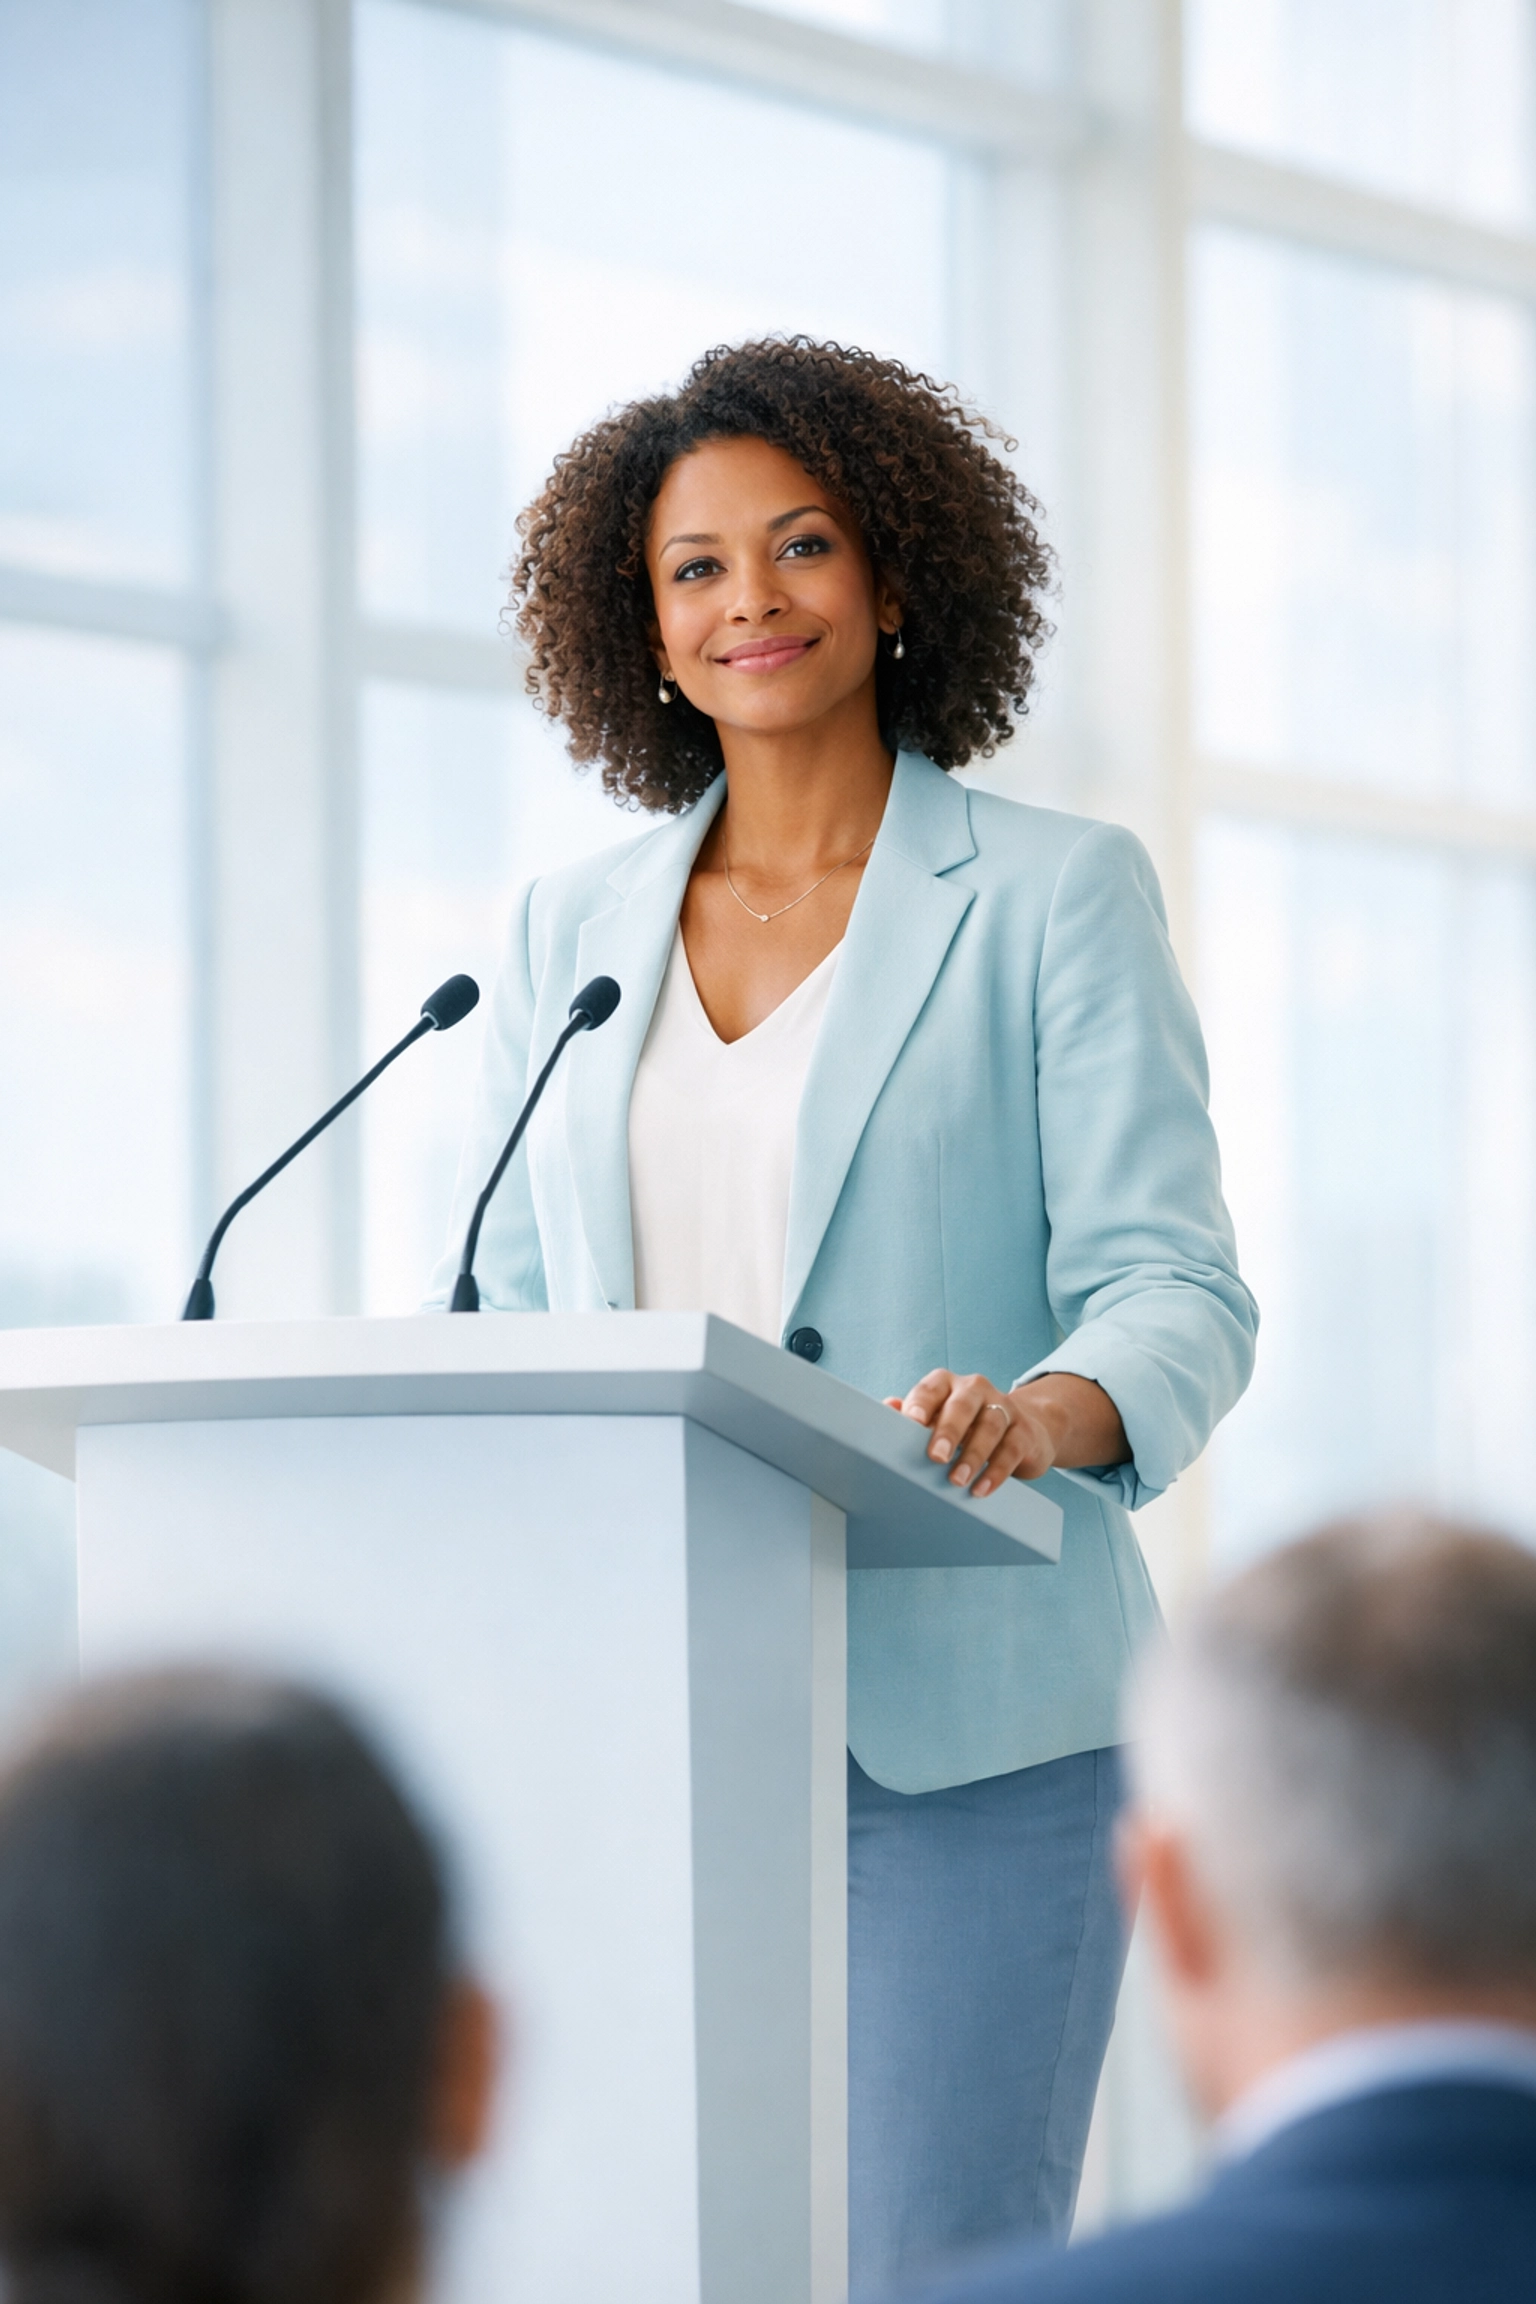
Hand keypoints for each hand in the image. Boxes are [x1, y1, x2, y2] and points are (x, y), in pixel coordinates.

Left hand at [881, 1369, 1055, 1498]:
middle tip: (936, 1457)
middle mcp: (976, 1389)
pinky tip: (982, 1488)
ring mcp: (1004, 1407)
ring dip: (973, 1456)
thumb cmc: (968, 1426)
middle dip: (948, 1431)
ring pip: (990, 1426)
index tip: (911, 1423)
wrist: (1024, 1429)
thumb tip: (887, 1408)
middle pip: (962, 1406)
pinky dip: (996, 1471)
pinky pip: (1011, 1449)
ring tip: (958, 1481)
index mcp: (947, 1384)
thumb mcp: (939, 1419)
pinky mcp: (1024, 1431)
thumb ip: (912, 1416)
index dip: (921, 1404)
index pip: (931, 1389)